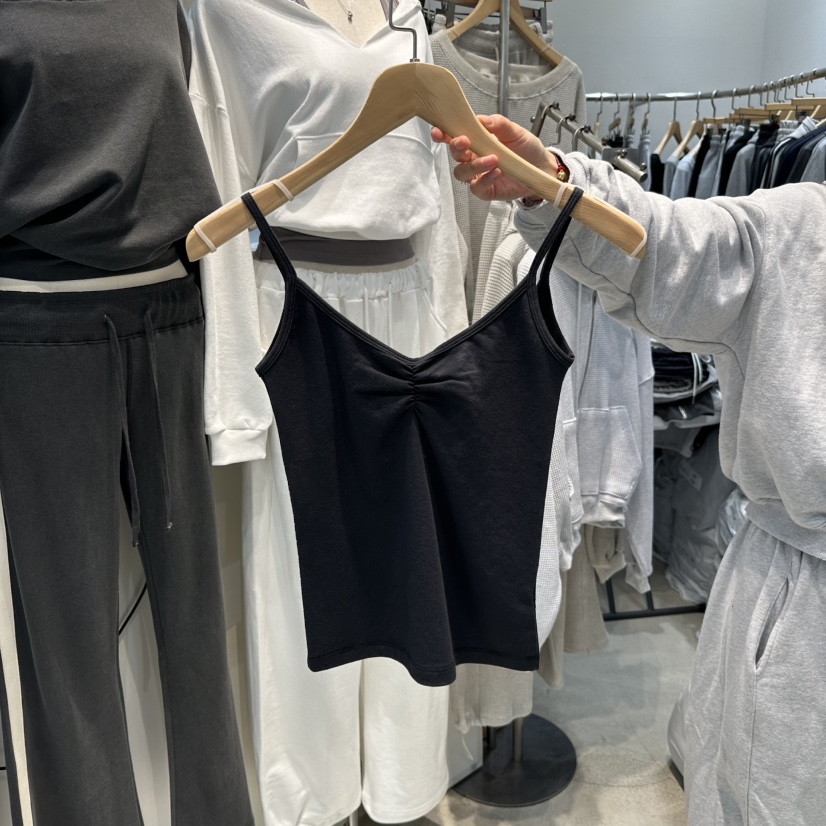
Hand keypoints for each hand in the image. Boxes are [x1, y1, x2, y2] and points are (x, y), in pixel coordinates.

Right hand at [431, 114, 558, 201]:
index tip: (439, 131)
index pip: (454, 137)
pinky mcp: (486, 190)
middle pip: (455, 155)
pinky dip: (485, 179)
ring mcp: (479, 175)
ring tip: (493, 159)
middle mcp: (474, 158)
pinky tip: (497, 172)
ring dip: (474, 165)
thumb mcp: (514, 130)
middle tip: (466, 141)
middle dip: (456, 148)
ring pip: (462, 173)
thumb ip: (497, 124)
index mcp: (477, 141)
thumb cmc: (526, 148)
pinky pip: (477, 187)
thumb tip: (480, 119)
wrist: (542, 166)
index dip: (443, 134)